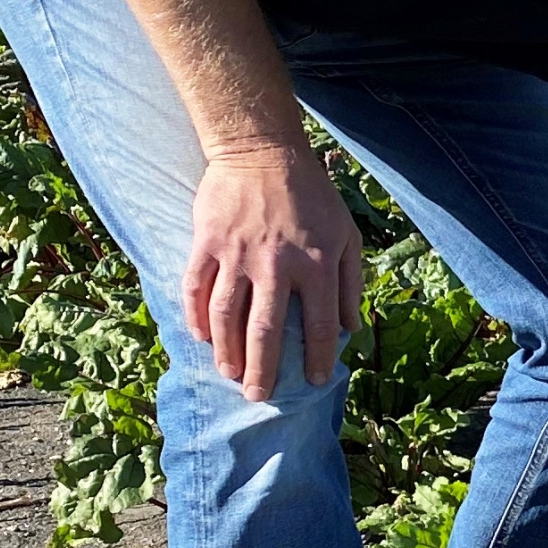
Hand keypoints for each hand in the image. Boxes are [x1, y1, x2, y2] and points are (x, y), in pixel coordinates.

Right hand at [184, 142, 366, 399]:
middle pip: (265, 332)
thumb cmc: (312, 195)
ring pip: (226, 316)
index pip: (319, 325)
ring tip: (230, 374)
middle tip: (259, 397)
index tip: (313, 381)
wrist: (261, 150)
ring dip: (226, 351)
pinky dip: (196, 317)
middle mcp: (275, 265)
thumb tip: (351, 327)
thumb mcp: (346, 235)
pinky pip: (196, 287)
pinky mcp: (207, 242)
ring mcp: (237, 254)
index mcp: (315, 265)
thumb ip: (351, 282)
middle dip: (263, 371)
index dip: (316, 358)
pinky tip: (201, 338)